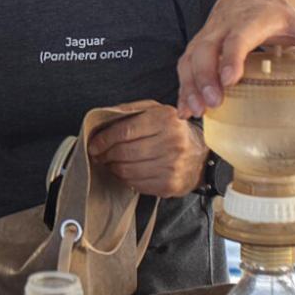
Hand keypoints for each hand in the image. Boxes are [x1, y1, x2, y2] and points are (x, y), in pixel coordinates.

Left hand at [86, 100, 204, 197]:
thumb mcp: (156, 111)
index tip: (93, 144)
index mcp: (166, 120)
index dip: (104, 139)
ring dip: (112, 167)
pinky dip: (124, 178)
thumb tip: (103, 115)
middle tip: (98, 154)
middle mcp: (172, 143)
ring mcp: (172, 166)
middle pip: (124, 152)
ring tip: (109, 162)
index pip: (125, 131)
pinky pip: (136, 184)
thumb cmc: (173, 130)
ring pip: (127, 170)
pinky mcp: (169, 185)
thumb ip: (130, 109)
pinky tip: (123, 172)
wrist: (200, 156)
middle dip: (105, 154)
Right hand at [177, 0, 294, 115]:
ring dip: (190, 85)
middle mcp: (225, 24)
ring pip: (191, 58)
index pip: (238, 37)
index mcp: (252, 18)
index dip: (231, 56)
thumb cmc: (277, 14)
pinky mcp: (198, 45)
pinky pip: (184, 65)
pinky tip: (185, 110)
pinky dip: (183, 87)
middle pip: (207, 49)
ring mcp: (208, 34)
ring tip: (195, 111)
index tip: (230, 79)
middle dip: (205, 77)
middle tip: (212, 103)